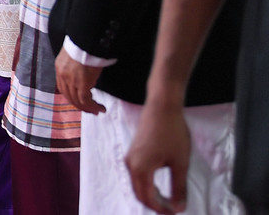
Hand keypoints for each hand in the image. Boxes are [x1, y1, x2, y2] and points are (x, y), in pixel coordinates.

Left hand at [55, 48, 106, 113]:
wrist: (86, 41)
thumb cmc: (83, 45)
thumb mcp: (74, 55)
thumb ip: (75, 65)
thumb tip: (84, 74)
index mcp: (59, 68)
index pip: (63, 88)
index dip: (71, 97)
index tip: (80, 102)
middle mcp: (63, 76)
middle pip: (69, 96)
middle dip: (80, 105)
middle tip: (91, 110)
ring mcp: (71, 81)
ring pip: (78, 100)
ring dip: (88, 108)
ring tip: (98, 110)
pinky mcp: (82, 84)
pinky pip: (86, 100)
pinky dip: (93, 106)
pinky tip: (100, 107)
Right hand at [127, 99, 190, 213]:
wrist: (162, 106)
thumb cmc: (173, 133)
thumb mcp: (180, 163)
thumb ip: (178, 188)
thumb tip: (179, 207)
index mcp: (141, 169)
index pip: (148, 199)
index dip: (162, 209)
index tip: (177, 212)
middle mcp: (131, 165)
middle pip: (139, 193)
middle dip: (155, 204)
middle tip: (173, 209)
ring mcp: (130, 157)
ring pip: (137, 184)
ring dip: (151, 195)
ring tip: (168, 200)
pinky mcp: (134, 151)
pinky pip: (137, 174)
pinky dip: (147, 184)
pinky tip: (160, 185)